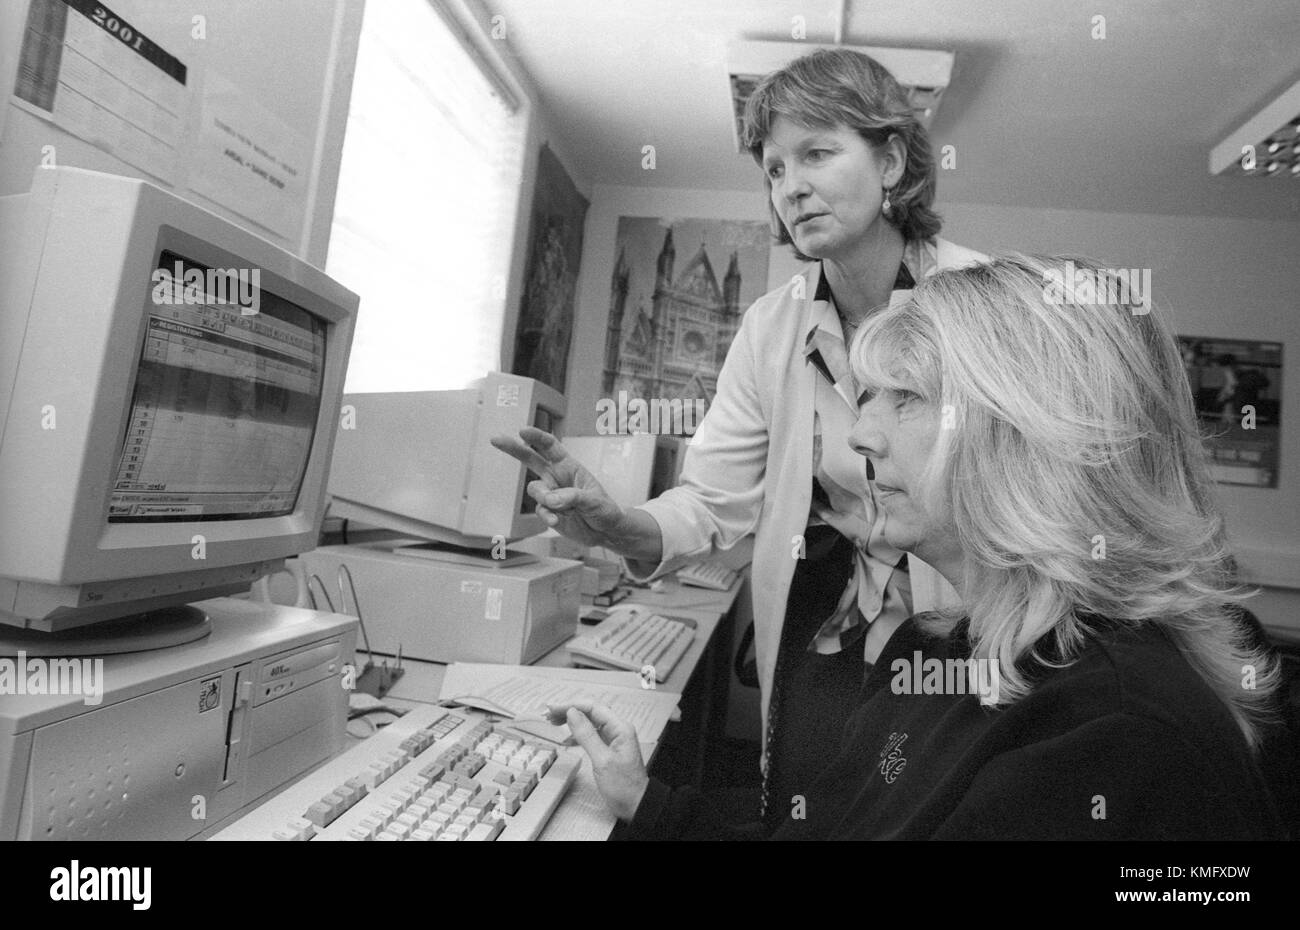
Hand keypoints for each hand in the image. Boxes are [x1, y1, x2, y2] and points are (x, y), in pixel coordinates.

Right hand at [489, 427, 627, 547]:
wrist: (605, 532)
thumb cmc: (604, 510)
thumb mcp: (594, 501)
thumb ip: (573, 497)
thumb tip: (551, 500)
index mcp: (569, 466)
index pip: (550, 447)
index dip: (537, 437)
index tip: (522, 431)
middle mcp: (556, 477)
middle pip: (530, 459)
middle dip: (513, 448)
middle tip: (495, 439)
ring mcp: (551, 494)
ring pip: (534, 489)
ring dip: (544, 497)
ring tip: (560, 508)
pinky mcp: (548, 511)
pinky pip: (539, 510)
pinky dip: (546, 516)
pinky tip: (556, 522)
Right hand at [548, 702, 648, 820]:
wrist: (635, 805)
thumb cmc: (624, 786)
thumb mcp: (602, 760)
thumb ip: (587, 735)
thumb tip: (573, 713)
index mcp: (620, 728)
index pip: (593, 707)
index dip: (571, 705)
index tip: (553, 709)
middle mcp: (618, 730)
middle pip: (591, 712)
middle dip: (569, 711)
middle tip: (549, 714)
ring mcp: (614, 738)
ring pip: (590, 722)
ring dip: (572, 721)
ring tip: (554, 722)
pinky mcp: (609, 748)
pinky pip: (592, 734)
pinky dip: (578, 734)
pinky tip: (567, 739)